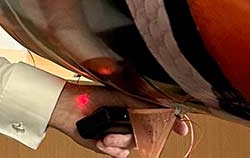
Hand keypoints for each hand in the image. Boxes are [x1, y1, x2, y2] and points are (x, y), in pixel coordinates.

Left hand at [48, 82, 188, 157]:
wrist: (69, 109)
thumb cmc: (92, 97)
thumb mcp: (122, 98)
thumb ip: (145, 104)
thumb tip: (165, 107)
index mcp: (135, 105)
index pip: (159, 115)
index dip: (172, 122)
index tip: (181, 128)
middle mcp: (130, 121)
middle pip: (148, 134)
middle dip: (137, 136)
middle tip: (127, 132)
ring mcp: (120, 134)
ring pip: (132, 146)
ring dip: (119, 142)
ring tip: (105, 137)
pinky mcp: (110, 146)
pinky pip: (121, 154)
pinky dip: (112, 150)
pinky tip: (101, 141)